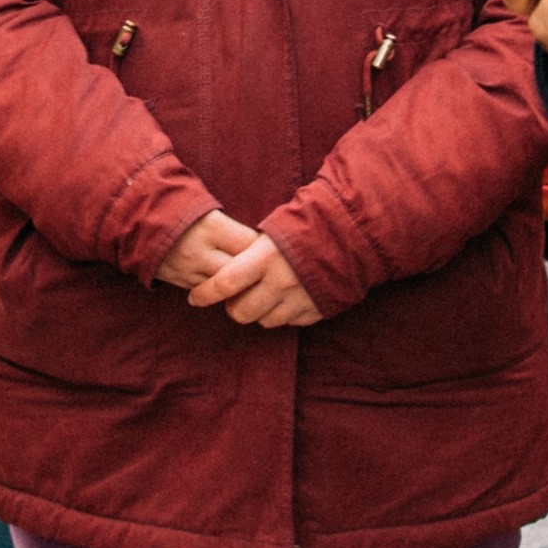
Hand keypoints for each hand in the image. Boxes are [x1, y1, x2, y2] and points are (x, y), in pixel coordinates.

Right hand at [156, 207, 263, 291]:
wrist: (134, 213)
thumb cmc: (177, 202)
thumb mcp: (206, 207)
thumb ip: (230, 226)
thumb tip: (261, 240)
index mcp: (211, 226)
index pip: (250, 245)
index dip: (264, 248)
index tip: (271, 247)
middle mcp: (200, 252)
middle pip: (241, 272)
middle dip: (255, 272)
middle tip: (266, 269)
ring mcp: (188, 270)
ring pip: (225, 289)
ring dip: (239, 286)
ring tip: (251, 281)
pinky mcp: (179, 282)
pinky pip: (209, 292)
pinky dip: (220, 291)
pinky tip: (229, 286)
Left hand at [188, 227, 324, 328]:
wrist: (353, 233)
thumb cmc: (308, 224)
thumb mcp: (274, 230)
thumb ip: (250, 252)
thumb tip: (223, 268)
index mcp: (266, 257)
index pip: (225, 283)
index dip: (205, 294)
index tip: (194, 298)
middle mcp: (280, 282)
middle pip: (241, 311)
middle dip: (234, 306)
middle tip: (236, 296)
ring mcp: (298, 299)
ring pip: (264, 321)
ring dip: (260, 311)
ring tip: (265, 294)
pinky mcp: (315, 310)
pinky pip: (289, 322)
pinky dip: (284, 313)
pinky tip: (288, 296)